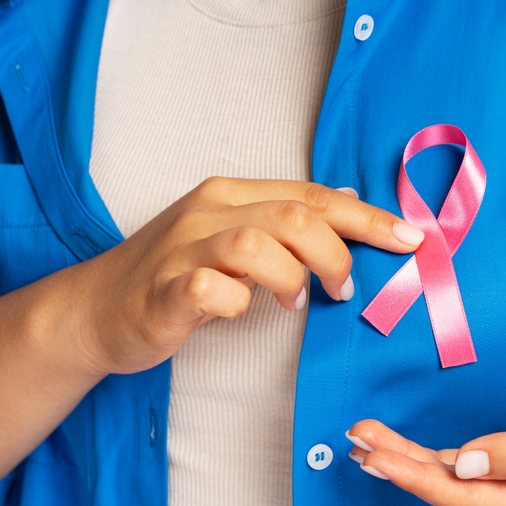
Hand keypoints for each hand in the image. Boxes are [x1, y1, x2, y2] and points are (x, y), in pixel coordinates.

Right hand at [66, 178, 423, 375]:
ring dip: (293, 276)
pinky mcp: (163, 291)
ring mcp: (182, 249)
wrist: (95, 308)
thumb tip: (351, 205)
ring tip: (296, 301)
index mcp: (232, 194)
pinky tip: (242, 311)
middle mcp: (209, 212)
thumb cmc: (177, 274)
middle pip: (294, 216)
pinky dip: (238, 302)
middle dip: (337, 254)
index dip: (367, 217)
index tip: (410, 239)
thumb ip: (285, 223)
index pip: (313, 195)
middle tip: (344, 289)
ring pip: (257, 243)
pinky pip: (210, 289)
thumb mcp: (233, 235)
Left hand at [346, 344, 505, 505]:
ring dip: (414, 456)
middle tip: (357, 441)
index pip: (468, 497)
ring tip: (370, 439)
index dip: (418, 480)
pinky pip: (475, 453)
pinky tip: (414, 443)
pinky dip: (441, 447)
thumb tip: (463, 465)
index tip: (378, 457)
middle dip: (403, 466)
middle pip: (454, 486)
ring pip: (460, 470)